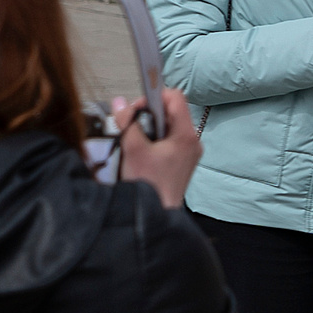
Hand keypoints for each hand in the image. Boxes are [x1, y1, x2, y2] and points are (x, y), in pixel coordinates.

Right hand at [115, 88, 200, 207]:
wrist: (156, 215)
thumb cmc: (147, 184)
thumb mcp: (133, 149)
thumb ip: (127, 122)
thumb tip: (119, 101)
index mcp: (187, 135)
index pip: (175, 97)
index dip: (154, 96)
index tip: (136, 109)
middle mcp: (193, 141)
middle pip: (172, 111)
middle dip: (149, 114)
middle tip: (131, 126)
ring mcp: (190, 153)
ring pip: (169, 126)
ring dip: (150, 128)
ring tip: (135, 141)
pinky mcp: (183, 162)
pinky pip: (170, 140)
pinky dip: (155, 140)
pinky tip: (142, 152)